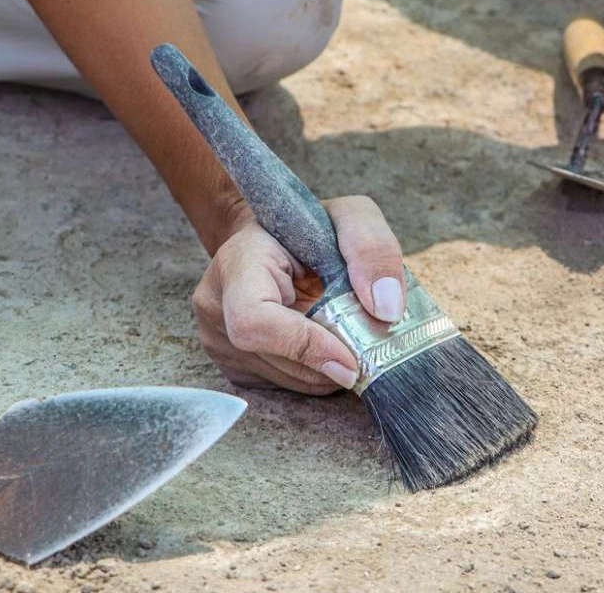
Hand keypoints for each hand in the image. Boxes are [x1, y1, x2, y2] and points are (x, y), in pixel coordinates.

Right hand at [191, 196, 405, 393]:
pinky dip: (315, 374)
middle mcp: (215, 304)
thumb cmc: (306, 227)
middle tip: (365, 346)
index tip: (350, 359)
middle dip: (330, 361)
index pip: (254, 321)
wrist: (269, 240)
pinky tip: (325, 346)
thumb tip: (387, 308)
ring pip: (284, 380)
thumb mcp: (349, 217)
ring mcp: (216, 340)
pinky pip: (282, 386)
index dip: (304, 346)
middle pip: (276, 359)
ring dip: (327, 371)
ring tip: (346, 339)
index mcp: (237, 262)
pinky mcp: (232, 365)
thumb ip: (371, 249)